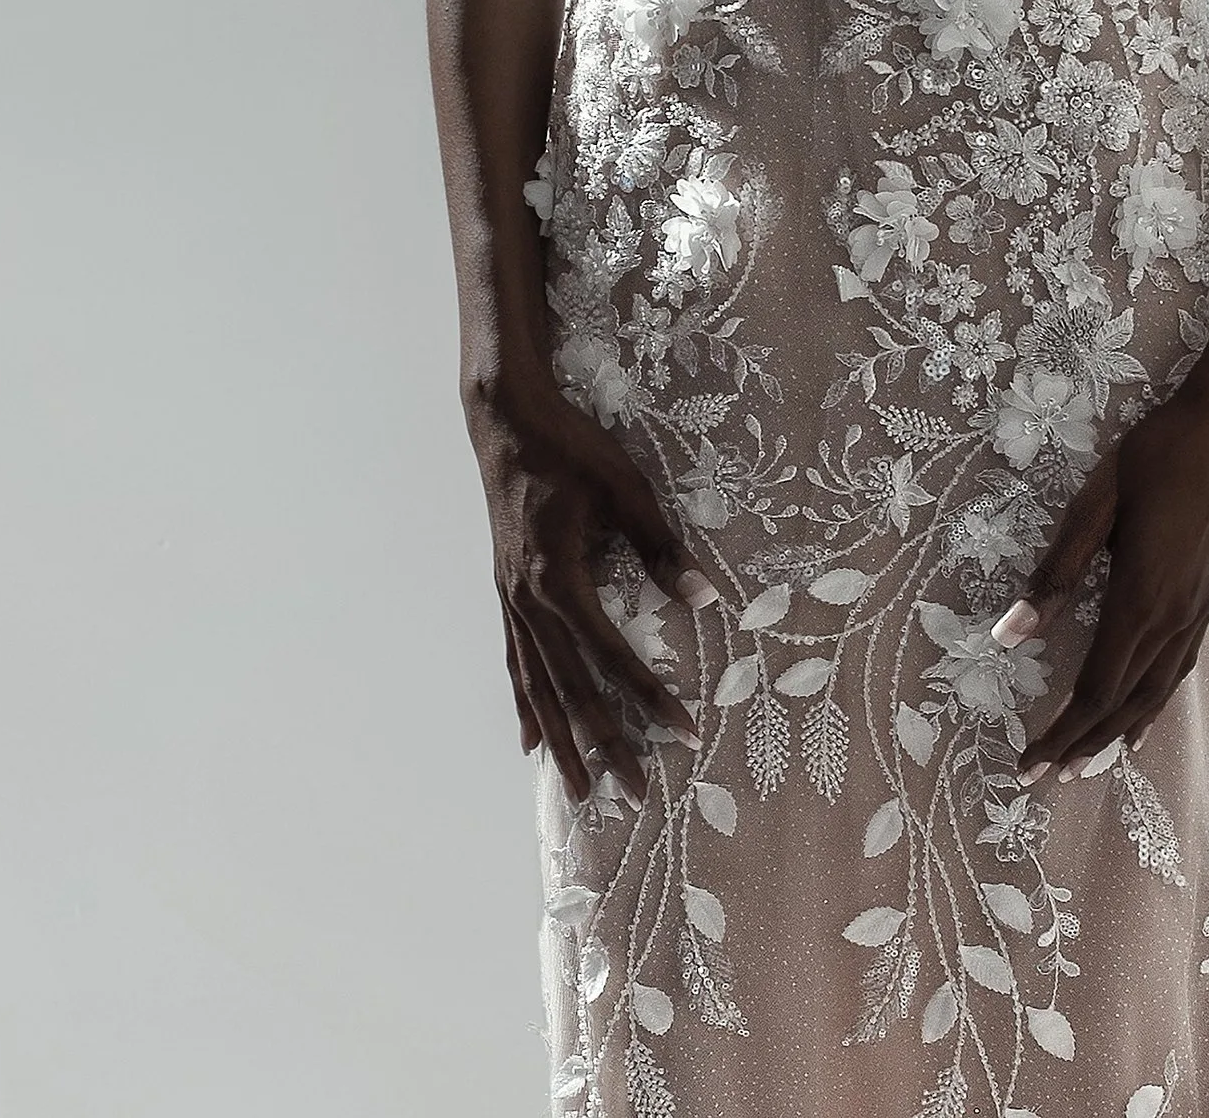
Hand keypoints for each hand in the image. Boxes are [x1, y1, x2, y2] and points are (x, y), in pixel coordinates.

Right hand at [470, 374, 715, 803]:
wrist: (506, 419)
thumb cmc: (571, 447)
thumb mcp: (626, 488)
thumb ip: (661, 546)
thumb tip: (703, 598)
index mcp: (560, 578)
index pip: (612, 655)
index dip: (650, 696)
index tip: (684, 729)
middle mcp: (529, 601)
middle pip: (571, 687)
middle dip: (605, 740)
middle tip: (635, 788)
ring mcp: (511, 600)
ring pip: (538, 686)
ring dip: (561, 739)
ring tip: (579, 788)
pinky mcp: (505, 592)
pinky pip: (515, 662)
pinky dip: (525, 704)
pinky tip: (529, 740)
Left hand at [999, 387, 1208, 782]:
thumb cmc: (1155, 456)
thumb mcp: (1093, 505)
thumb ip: (1055, 573)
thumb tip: (1010, 635)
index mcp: (1141, 600)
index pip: (1096, 689)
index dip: (1061, 733)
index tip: (1027, 763)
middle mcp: (1174, 619)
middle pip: (1125, 703)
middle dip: (1084, 745)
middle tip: (1044, 779)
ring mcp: (1198, 611)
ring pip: (1157, 693)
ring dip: (1120, 733)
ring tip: (1089, 764)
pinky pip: (1179, 670)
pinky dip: (1155, 703)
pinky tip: (1143, 712)